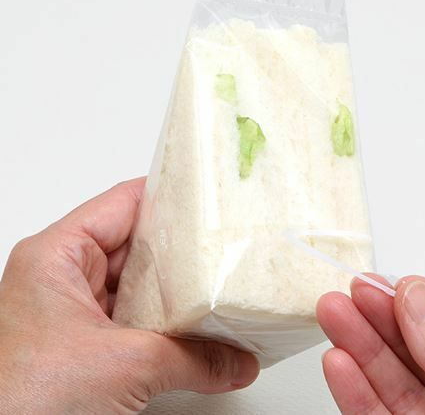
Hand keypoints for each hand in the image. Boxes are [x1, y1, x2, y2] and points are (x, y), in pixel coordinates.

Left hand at [0, 179, 258, 413]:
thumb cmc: (22, 403)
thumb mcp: (124, 366)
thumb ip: (192, 358)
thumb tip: (236, 360)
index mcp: (58, 255)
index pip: (124, 203)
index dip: (168, 196)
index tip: (207, 196)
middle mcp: (63, 276)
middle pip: (135, 242)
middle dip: (179, 248)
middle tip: (222, 243)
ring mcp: (74, 310)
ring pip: (136, 283)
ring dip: (173, 290)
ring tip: (215, 284)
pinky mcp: (83, 342)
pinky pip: (133, 317)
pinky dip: (162, 321)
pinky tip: (191, 325)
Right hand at [317, 274, 424, 413]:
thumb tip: (417, 299)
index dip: (421, 301)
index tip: (387, 281)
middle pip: (416, 351)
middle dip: (378, 317)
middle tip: (350, 291)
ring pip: (391, 381)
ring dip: (357, 346)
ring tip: (332, 313)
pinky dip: (354, 391)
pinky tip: (338, 363)